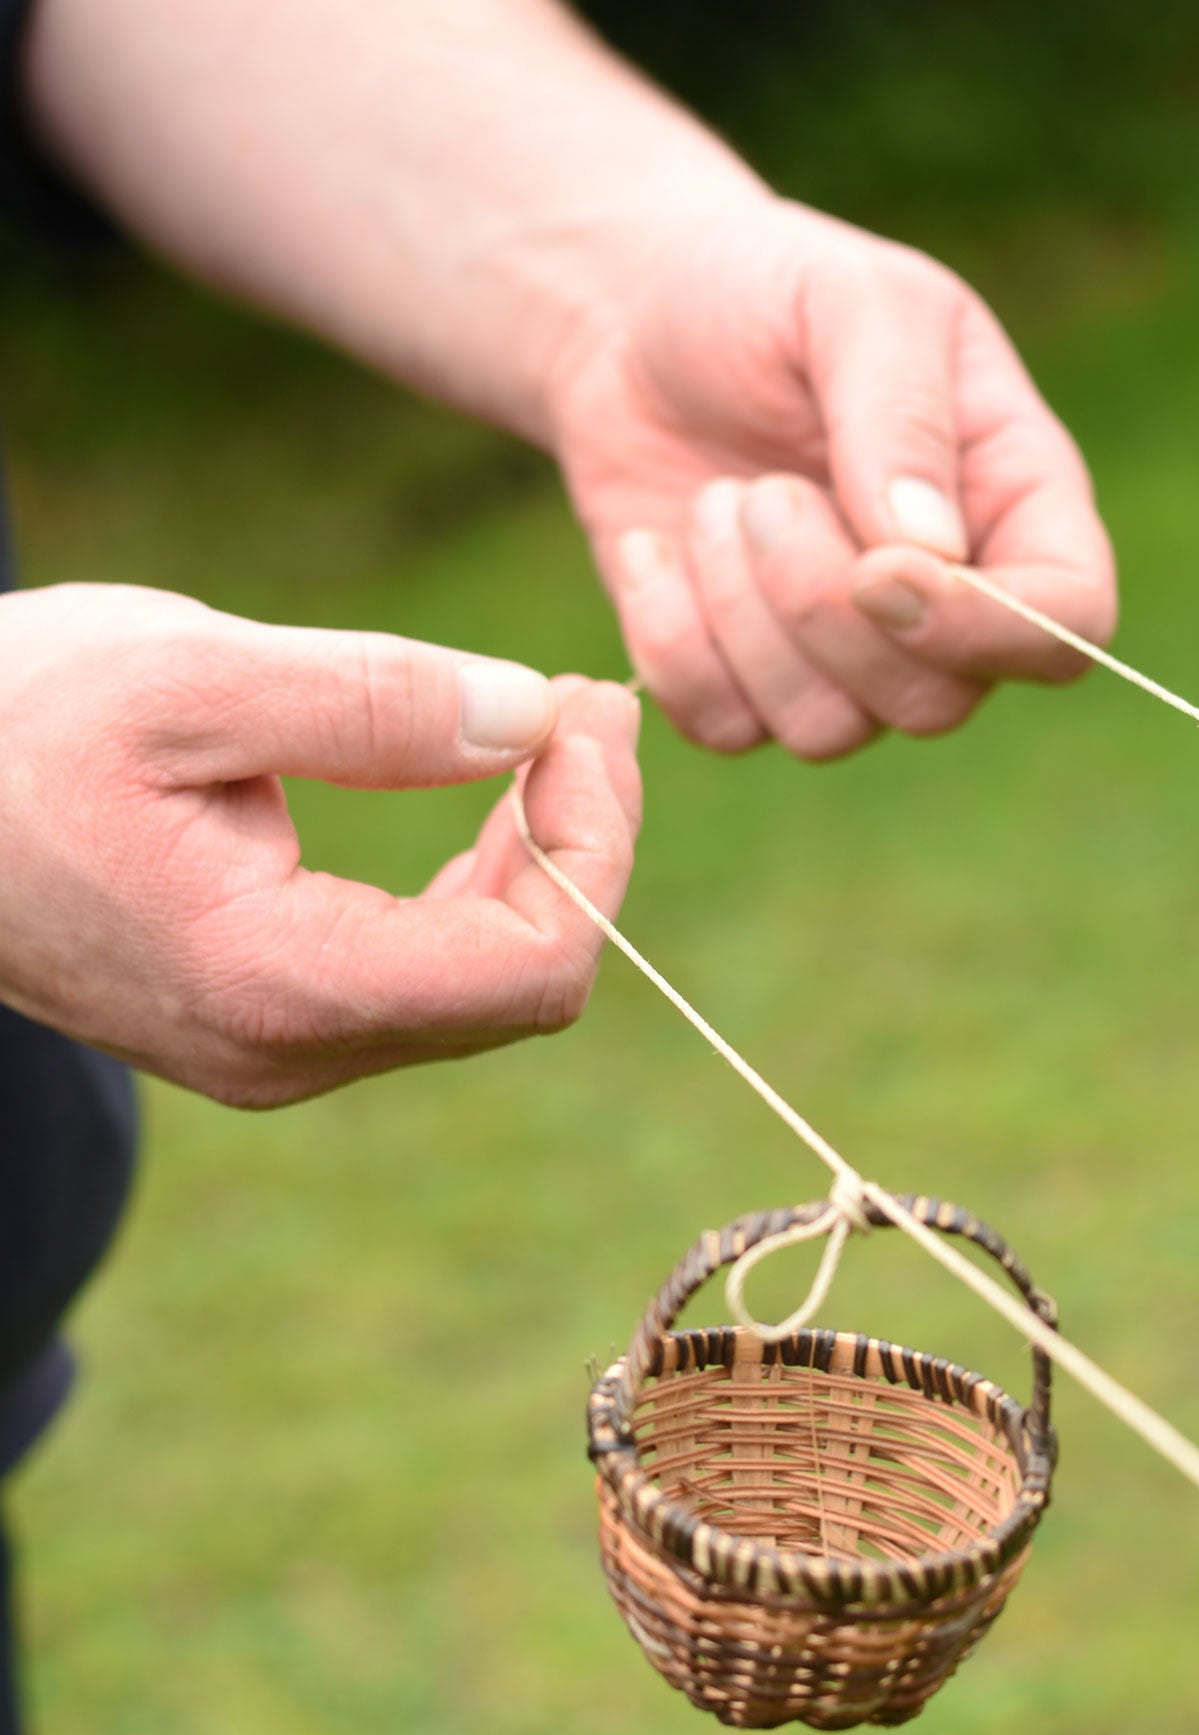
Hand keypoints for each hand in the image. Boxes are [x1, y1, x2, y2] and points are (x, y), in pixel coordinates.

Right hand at [0, 583, 640, 1106]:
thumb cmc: (5, 724)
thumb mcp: (186, 675)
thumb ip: (372, 702)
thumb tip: (534, 717)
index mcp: (274, 982)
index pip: (528, 966)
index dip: (594, 842)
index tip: (587, 712)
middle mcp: (289, 1050)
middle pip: (522, 982)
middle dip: (582, 838)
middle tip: (588, 701)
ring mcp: (279, 1049)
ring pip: (482, 983)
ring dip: (538, 855)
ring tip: (551, 724)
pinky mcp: (269, 1019)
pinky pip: (424, 971)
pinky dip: (477, 880)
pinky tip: (484, 785)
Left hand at [549, 197, 1116, 758]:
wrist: (630, 321)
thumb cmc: (763, 289)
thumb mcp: (849, 297)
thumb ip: (901, 411)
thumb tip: (929, 553)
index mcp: (1016, 500)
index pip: (1068, 623)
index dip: (986, 629)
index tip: (878, 570)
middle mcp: (948, 602)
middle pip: (936, 703)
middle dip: (824, 610)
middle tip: (761, 492)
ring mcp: (847, 657)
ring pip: (828, 731)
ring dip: (744, 620)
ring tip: (715, 504)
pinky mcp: (745, 684)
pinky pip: (727, 729)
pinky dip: (673, 641)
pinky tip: (654, 549)